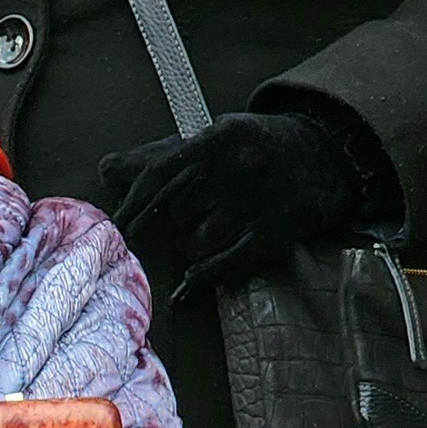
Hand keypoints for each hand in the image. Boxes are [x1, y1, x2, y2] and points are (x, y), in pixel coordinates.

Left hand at [98, 109, 383, 296]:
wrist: (322, 155)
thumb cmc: (249, 151)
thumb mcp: (210, 141)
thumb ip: (158, 158)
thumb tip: (104, 169)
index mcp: (218, 139)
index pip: (160, 175)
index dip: (134, 205)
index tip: (114, 230)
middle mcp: (238, 168)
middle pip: (176, 214)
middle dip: (178, 220)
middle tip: (200, 210)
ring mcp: (257, 203)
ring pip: (195, 243)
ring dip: (194, 245)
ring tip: (217, 227)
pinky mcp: (272, 234)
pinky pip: (221, 266)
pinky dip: (200, 279)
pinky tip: (186, 288)